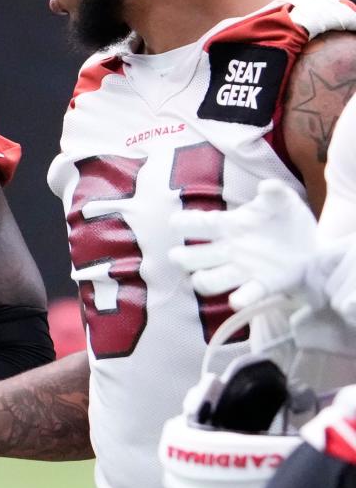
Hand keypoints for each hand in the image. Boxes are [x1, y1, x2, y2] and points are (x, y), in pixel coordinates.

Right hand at [169, 179, 318, 309]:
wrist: (312, 245)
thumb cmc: (287, 219)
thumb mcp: (283, 199)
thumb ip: (275, 191)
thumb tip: (266, 186)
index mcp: (229, 226)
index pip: (198, 224)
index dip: (184, 223)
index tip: (175, 223)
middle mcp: (230, 251)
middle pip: (194, 258)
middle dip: (182, 257)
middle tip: (178, 256)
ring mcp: (244, 270)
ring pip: (211, 281)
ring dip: (203, 281)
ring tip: (201, 279)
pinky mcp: (263, 285)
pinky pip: (247, 294)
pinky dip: (240, 299)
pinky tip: (236, 301)